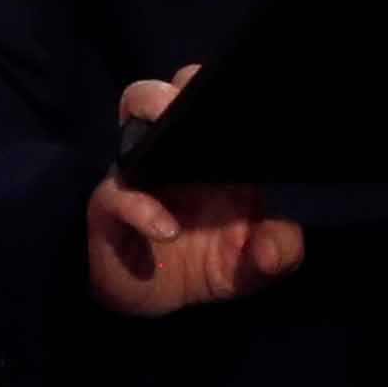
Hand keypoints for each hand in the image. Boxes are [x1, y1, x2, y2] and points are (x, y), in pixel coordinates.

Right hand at [85, 65, 305, 317]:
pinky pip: (117, 195)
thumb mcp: (255, 266)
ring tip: (172, 145)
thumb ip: (279, 253)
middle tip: (206, 110)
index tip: (252, 102)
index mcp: (210, 156)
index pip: (214, 103)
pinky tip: (166, 230)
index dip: (228, 93)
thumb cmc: (206, 265)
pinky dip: (142, 209)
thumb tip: (272, 247)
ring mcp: (137, 176)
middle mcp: (170, 154)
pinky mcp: (108, 207)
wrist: (153, 301)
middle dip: (185, 86)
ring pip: (133, 121)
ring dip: (152, 118)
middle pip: (169, 92)